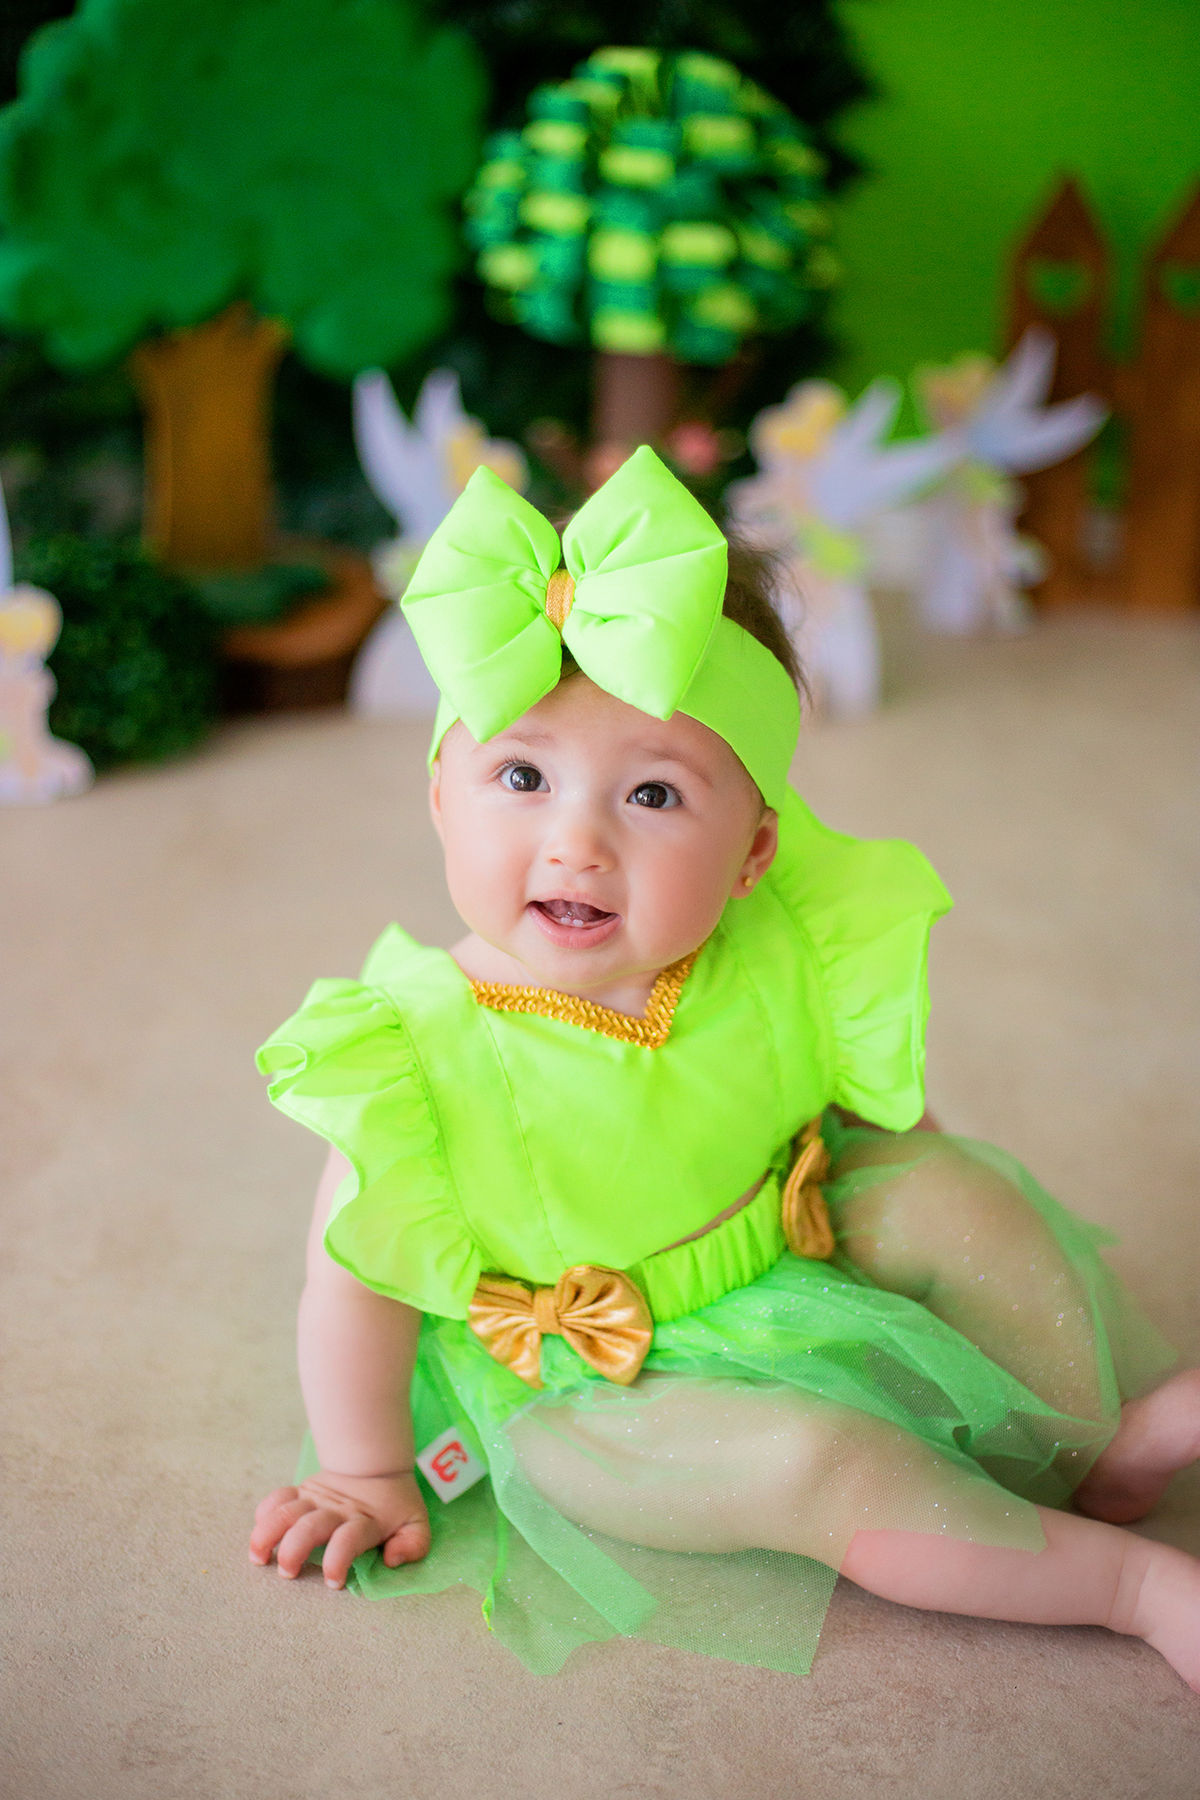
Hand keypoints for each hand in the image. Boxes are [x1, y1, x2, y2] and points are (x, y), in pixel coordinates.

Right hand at [249, 1469, 430, 1588]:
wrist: (377, 1464)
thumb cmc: (395, 1505)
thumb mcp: (416, 1524)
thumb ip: (412, 1545)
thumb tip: (391, 1560)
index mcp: (364, 1521)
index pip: (348, 1539)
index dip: (337, 1561)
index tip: (333, 1582)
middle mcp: (336, 1510)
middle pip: (309, 1526)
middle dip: (293, 1551)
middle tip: (288, 1573)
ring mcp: (316, 1498)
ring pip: (286, 1512)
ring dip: (268, 1534)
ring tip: (258, 1558)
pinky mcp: (302, 1491)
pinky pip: (278, 1497)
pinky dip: (265, 1513)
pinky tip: (260, 1531)